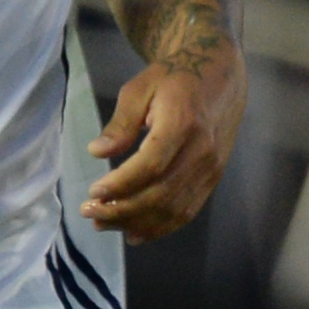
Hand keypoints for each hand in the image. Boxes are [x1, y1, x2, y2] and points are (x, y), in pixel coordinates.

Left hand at [84, 49, 245, 237]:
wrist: (219, 75)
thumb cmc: (174, 78)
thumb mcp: (140, 88)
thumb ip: (121, 122)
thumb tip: (97, 152)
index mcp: (183, 124)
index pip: (151, 165)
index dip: (121, 184)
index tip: (93, 192)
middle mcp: (202, 151)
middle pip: (161, 193)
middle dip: (122, 210)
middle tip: (88, 212)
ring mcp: (211, 169)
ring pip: (173, 208)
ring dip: (137, 222)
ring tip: (104, 223)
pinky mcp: (213, 178)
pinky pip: (188, 211)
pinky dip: (160, 228)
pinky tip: (134, 233)